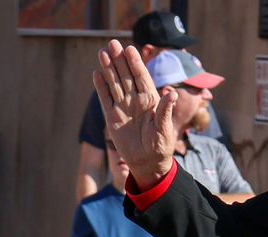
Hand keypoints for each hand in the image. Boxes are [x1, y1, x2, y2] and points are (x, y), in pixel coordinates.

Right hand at [93, 39, 176, 188]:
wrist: (147, 163)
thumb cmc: (160, 146)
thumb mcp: (165, 129)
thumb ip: (165, 110)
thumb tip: (170, 93)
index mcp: (150, 100)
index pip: (141, 77)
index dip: (136, 63)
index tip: (130, 49)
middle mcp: (136, 100)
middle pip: (126, 75)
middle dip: (119, 59)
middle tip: (112, 43)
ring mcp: (123, 107)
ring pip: (115, 83)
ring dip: (108, 68)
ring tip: (102, 52)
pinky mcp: (112, 117)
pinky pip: (105, 98)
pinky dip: (101, 87)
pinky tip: (96, 73)